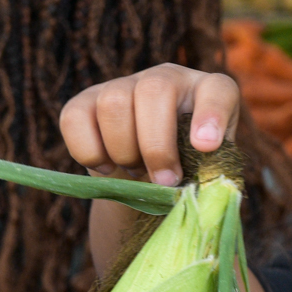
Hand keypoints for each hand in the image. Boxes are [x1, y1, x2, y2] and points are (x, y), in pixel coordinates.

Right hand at [59, 63, 240, 186]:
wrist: (146, 178)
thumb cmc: (185, 174)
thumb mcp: (204, 175)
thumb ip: (207, 181)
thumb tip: (199, 213)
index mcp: (208, 92)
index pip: (216, 90)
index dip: (211, 114)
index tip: (206, 147)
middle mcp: (167, 78)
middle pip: (153, 91)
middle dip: (156, 145)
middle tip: (164, 181)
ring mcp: (124, 85)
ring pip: (113, 102)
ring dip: (123, 150)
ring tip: (135, 172)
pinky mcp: (86, 101)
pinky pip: (75, 118)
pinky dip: (89, 151)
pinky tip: (107, 167)